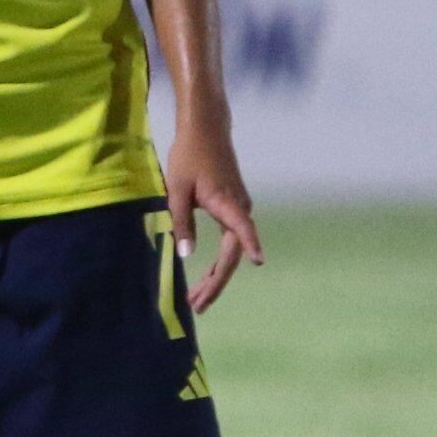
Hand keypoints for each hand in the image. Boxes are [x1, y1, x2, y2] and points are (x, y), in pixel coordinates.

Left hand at [162, 118, 262, 314]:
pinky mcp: (234, 209)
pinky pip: (230, 242)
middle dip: (215, 283)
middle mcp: (239, 209)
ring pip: (231, 251)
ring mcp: (239, 210)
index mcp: (226, 202)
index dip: (251, 244)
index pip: (241, 228)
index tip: (259, 261)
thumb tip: (185, 255)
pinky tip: (208, 275)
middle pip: (231, 254)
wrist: (206, 130)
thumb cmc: (189, 156)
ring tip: (197, 297)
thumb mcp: (177, 190)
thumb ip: (181, 222)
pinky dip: (218, 261)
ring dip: (216, 275)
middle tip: (197, 307)